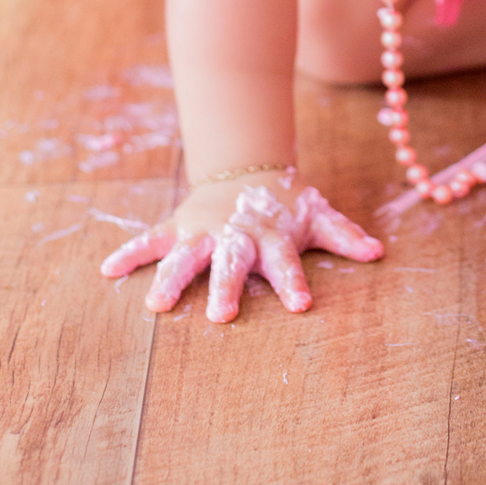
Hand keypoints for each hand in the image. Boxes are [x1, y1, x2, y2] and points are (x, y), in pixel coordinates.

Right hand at [100, 171, 382, 321]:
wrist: (246, 169)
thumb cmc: (283, 205)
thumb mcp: (316, 214)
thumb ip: (344, 235)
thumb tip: (379, 252)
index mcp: (270, 238)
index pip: (285, 263)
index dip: (294, 283)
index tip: (301, 306)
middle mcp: (234, 237)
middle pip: (231, 263)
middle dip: (226, 287)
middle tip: (222, 316)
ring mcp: (202, 231)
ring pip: (185, 255)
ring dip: (171, 277)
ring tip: (156, 303)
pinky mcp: (177, 227)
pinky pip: (148, 240)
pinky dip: (128, 253)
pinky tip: (106, 271)